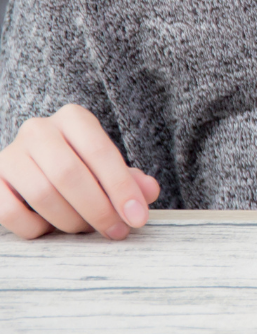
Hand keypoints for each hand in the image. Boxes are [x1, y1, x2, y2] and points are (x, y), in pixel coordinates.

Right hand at [0, 104, 160, 239]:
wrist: (32, 165)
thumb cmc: (79, 165)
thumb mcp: (105, 166)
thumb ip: (129, 178)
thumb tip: (149, 192)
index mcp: (73, 118)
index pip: (101, 152)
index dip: (121, 188)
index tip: (137, 218)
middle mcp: (38, 130)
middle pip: (69, 174)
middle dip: (97, 209)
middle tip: (114, 231)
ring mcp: (10, 154)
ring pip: (42, 194)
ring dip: (69, 220)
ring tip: (85, 228)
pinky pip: (11, 213)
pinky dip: (35, 228)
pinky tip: (49, 228)